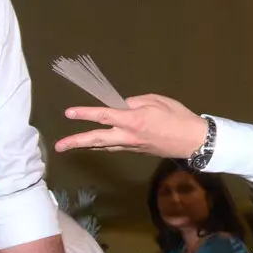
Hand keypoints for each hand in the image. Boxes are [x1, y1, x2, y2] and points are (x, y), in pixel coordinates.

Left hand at [55, 94, 208, 159]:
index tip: (69, 113)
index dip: (85, 113)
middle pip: (97, 139)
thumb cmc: (179, 117)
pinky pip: (115, 147)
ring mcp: (132, 146)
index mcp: (133, 120)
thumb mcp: (159, 101)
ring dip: (86, 145)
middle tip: (59, 146)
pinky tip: (95, 144)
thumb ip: (138, 102)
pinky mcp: (137, 151)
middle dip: (76, 141)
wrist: (194, 141)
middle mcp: (128, 135)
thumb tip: (124, 105)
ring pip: (104, 146)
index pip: (104, 116)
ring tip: (70, 146)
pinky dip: (102, 145)